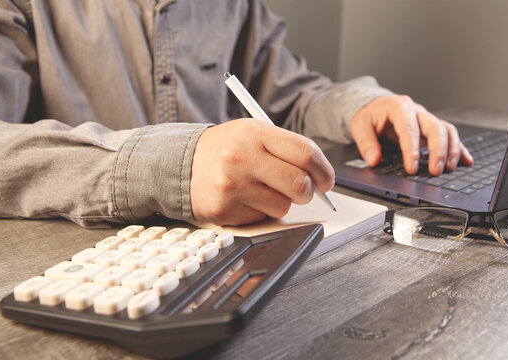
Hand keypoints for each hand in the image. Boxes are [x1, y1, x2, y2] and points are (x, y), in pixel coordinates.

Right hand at [190, 119, 334, 224]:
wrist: (181, 165)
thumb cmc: (225, 149)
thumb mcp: (251, 134)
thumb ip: (285, 150)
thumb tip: (319, 177)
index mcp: (255, 133)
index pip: (305, 153)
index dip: (324, 170)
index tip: (326, 180)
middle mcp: (243, 157)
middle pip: (299, 184)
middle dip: (308, 192)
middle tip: (302, 191)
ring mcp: (233, 185)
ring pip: (283, 206)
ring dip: (280, 202)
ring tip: (261, 190)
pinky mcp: (225, 209)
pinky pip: (261, 218)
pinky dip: (259, 211)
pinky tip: (244, 198)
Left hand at [350, 95, 473, 175]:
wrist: (375, 106)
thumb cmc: (370, 115)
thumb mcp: (360, 126)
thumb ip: (366, 143)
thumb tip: (374, 160)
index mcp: (399, 107)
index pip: (409, 129)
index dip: (412, 150)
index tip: (412, 168)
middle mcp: (417, 111)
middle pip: (435, 127)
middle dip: (438, 150)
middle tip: (435, 171)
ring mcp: (427, 118)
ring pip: (447, 130)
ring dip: (451, 150)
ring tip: (449, 168)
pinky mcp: (432, 127)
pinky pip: (450, 135)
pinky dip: (459, 148)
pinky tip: (465, 161)